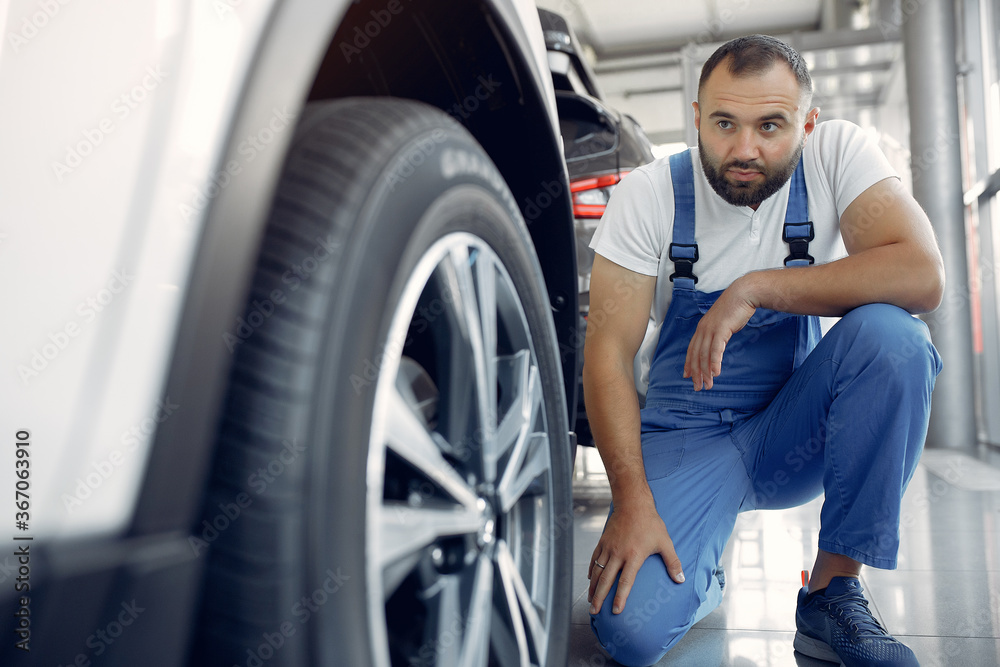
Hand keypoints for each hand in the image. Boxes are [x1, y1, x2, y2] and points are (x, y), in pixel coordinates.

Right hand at [588, 500, 683, 614]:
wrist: (633, 503)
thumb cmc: (650, 523)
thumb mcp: (665, 542)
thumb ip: (673, 562)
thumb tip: (681, 580)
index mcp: (633, 556)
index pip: (625, 582)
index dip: (620, 598)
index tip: (616, 611)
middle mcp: (618, 554)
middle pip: (606, 580)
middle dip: (599, 598)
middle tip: (594, 611)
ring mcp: (608, 547)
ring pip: (597, 571)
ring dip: (593, 587)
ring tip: (590, 600)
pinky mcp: (602, 541)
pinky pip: (594, 559)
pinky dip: (592, 570)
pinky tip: (590, 579)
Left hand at [683, 278, 756, 390]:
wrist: (743, 294)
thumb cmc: (735, 309)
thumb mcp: (722, 323)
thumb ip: (717, 334)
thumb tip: (717, 345)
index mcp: (702, 328)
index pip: (692, 349)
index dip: (689, 363)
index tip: (687, 376)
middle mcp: (703, 329)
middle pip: (695, 355)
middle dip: (696, 373)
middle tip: (697, 387)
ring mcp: (710, 329)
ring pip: (704, 355)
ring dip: (706, 372)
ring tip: (708, 384)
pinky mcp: (721, 329)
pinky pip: (715, 349)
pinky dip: (714, 362)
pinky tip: (716, 372)